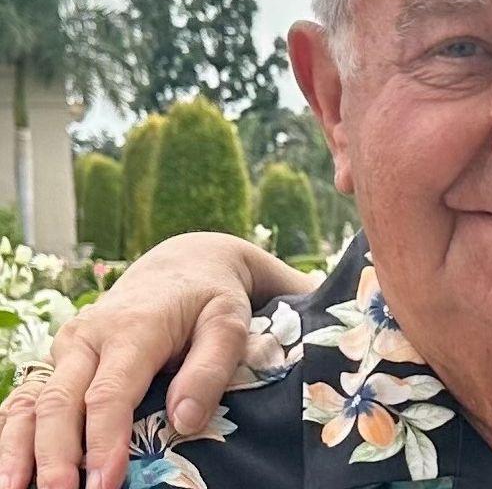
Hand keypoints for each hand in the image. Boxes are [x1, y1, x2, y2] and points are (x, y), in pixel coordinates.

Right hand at [0, 231, 318, 488]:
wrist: (184, 267)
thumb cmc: (210, 299)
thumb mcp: (228, 322)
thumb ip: (211, 368)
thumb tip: (184, 421)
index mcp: (134, 326)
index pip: (110, 392)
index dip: (103, 440)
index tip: (106, 483)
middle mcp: (91, 334)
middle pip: (61, 401)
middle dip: (55, 456)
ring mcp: (70, 345)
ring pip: (33, 400)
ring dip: (21, 448)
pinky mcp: (62, 357)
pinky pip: (29, 396)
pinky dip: (14, 433)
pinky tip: (13, 469)